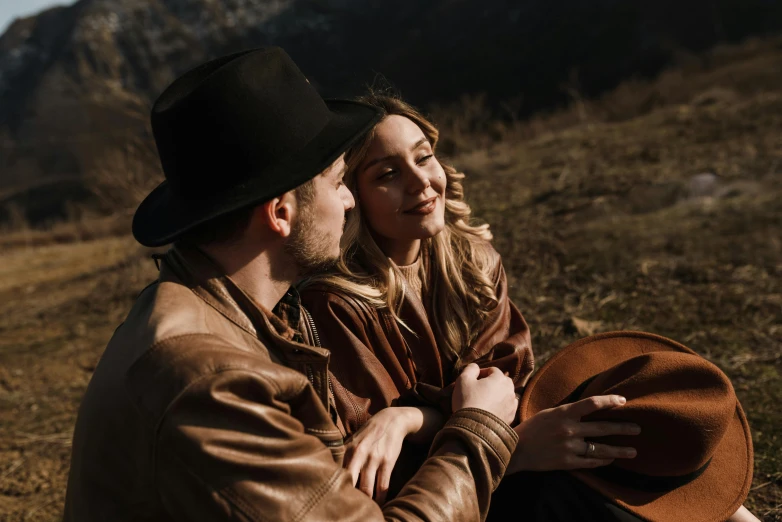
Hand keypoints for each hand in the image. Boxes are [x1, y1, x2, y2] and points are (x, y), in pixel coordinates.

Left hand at [344, 406, 420, 504]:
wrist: (391, 420)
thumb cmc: (369, 433)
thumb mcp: (353, 440)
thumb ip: (343, 455)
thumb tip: (331, 471)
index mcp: (348, 450)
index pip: (338, 474)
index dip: (336, 488)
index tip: (336, 498)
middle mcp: (359, 455)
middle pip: (350, 483)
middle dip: (348, 497)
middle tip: (347, 507)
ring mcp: (374, 459)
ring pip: (367, 488)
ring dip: (366, 501)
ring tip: (364, 508)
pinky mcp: (388, 462)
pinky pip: (383, 486)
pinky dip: (381, 498)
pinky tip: (379, 504)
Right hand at [452, 364, 516, 424]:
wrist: (475, 427)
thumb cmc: (468, 400)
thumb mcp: (463, 379)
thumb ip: (470, 369)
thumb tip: (476, 367)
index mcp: (500, 378)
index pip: (493, 370)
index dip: (482, 372)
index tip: (473, 379)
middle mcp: (509, 389)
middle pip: (502, 381)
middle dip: (492, 383)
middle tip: (479, 389)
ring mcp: (512, 404)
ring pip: (506, 394)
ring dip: (498, 394)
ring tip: (486, 400)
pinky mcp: (511, 417)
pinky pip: (507, 407)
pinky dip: (501, 406)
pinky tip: (492, 410)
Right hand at [507, 394, 640, 473]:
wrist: (517, 449)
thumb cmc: (532, 428)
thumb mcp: (549, 413)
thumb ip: (568, 412)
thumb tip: (589, 408)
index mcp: (564, 413)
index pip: (592, 404)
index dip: (609, 401)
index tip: (623, 401)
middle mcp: (569, 429)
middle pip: (603, 427)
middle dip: (623, 428)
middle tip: (638, 428)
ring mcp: (569, 447)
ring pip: (601, 448)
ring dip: (620, 450)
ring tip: (633, 451)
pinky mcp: (568, 462)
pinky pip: (591, 461)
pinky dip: (603, 461)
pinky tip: (611, 459)